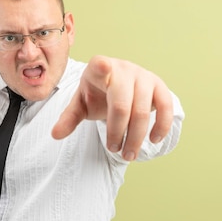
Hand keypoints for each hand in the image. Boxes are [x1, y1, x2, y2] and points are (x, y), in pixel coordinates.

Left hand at [51, 55, 173, 160]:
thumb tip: (55, 135)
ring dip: (136, 137)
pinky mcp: (159, 86)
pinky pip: (166, 106)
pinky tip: (154, 140)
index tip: (103, 65)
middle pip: (122, 105)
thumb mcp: (82, 103)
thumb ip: (69, 118)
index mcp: (99, 68)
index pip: (99, 66)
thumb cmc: (98, 93)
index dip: (102, 66)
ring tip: (128, 155)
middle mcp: (123, 69)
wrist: (120, 83)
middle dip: (118, 132)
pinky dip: (161, 125)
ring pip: (143, 111)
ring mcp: (143, 76)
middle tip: (114, 150)